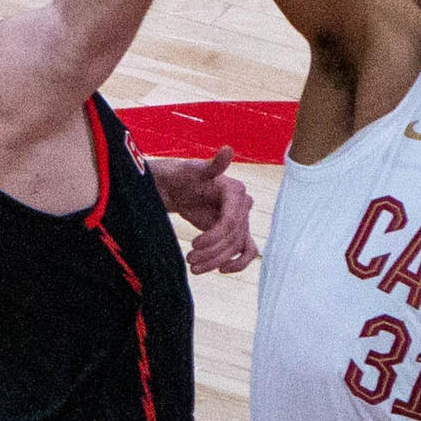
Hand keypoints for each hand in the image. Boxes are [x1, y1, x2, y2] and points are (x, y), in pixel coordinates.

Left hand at [151, 147, 259, 273]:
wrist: (175, 188)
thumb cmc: (182, 176)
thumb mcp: (192, 171)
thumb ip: (212, 165)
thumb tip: (227, 149)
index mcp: (235, 190)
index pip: (231, 220)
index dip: (215, 236)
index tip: (194, 244)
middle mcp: (242, 205)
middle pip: (233, 237)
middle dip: (212, 251)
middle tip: (189, 259)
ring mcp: (240, 220)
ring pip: (236, 247)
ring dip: (216, 261)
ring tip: (194, 268)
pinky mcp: (235, 232)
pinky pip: (245, 250)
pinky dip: (237, 263)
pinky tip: (222, 270)